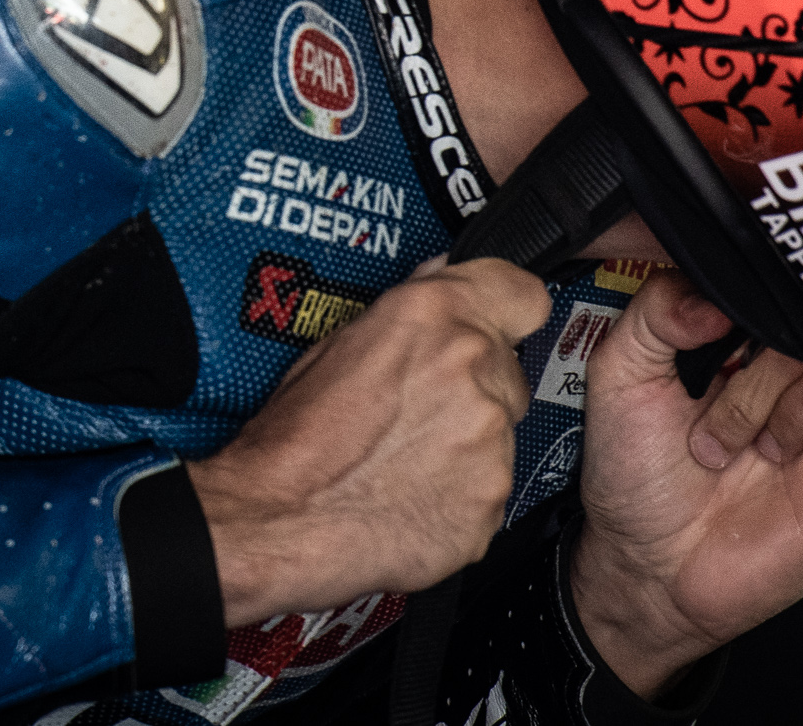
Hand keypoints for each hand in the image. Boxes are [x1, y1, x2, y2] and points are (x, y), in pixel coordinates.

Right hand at [187, 256, 550, 624]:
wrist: (278, 519)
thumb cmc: (294, 437)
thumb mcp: (336, 342)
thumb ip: (410, 310)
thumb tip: (439, 283)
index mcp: (436, 316)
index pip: (523, 294)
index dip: (509, 311)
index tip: (501, 325)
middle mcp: (474, 370)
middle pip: (508, 370)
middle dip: (475, 387)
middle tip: (421, 411)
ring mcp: (490, 439)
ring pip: (501, 433)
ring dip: (467, 442)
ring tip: (405, 460)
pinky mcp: (491, 501)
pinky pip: (491, 489)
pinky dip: (462, 493)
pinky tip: (413, 496)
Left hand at [569, 268, 802, 697]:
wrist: (651, 573)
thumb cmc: (635, 478)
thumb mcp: (619, 376)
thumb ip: (653, 311)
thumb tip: (711, 288)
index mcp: (741, 343)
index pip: (773, 287)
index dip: (757, 292)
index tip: (727, 311)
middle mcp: (789, 377)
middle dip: (762, 361)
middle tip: (720, 402)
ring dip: (783, 401)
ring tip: (746, 450)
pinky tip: (795, 438)